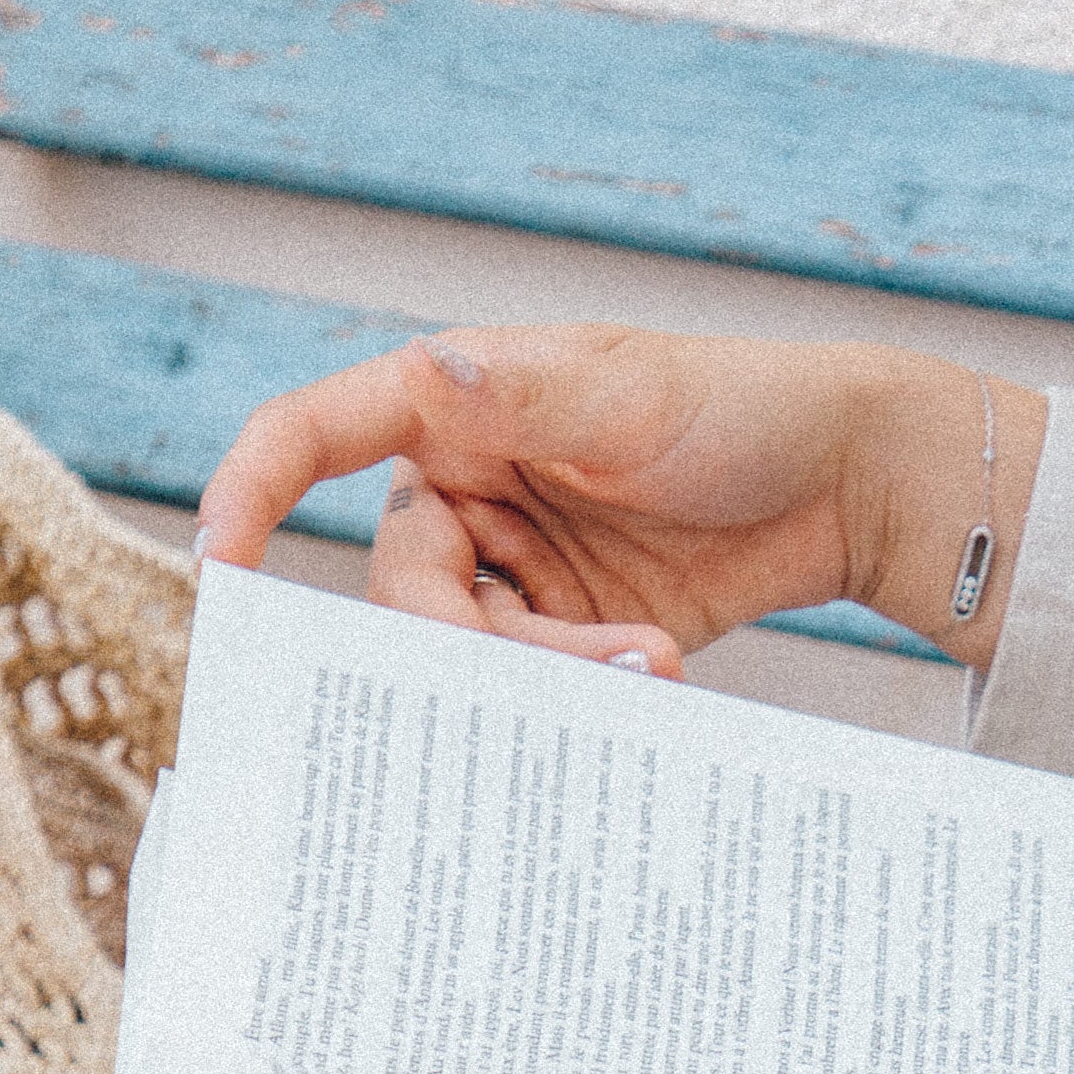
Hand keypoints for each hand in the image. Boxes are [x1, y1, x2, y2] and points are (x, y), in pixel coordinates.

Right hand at [191, 324, 1044, 674]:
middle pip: (400, 590)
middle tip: (575, 664)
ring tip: (646, 666)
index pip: (313, 437)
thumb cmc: (741, 405)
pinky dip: (580, 693)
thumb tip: (423, 380)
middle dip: (472, 641)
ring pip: (468, 651)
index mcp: (452, 404)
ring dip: (548, 673)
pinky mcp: (566, 631)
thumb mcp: (631, 396)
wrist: (851, 484)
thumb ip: (521, 401)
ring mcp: (514, 564)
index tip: (222, 571)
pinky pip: (530, 682)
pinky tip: (649, 680)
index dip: (251, 494)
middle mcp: (465, 485)